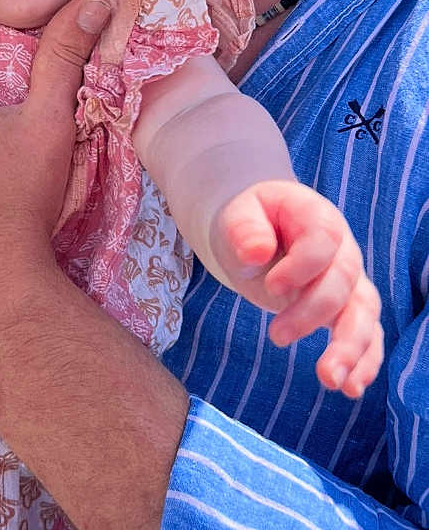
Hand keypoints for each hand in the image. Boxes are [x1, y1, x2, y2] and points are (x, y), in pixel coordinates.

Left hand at [212, 180, 382, 396]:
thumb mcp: (237, 216)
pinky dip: (363, 362)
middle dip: (313, 313)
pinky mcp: (345, 309)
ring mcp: (348, 280)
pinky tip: (350, 388)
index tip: (270, 286)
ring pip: (363, 314)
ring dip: (350, 348)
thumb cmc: (247, 220)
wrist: (254, 231)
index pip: (323, 240)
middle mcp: (342, 250)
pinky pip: (365, 335)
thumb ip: (245, 230)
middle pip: (343, 282)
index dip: (302, 265)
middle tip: (276, 336)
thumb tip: (255, 253)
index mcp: (316, 217)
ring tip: (331, 380)